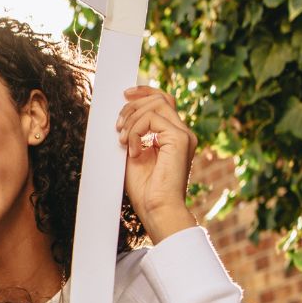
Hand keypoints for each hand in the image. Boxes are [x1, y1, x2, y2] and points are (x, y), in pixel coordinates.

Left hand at [116, 86, 197, 243]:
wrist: (157, 210)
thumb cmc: (146, 190)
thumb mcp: (134, 153)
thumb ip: (134, 133)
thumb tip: (123, 113)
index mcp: (174, 136)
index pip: (164, 101)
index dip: (145, 92)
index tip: (125, 95)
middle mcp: (183, 133)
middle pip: (160, 98)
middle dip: (132, 106)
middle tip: (117, 126)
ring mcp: (184, 135)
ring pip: (156, 104)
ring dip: (132, 120)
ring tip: (122, 140)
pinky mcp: (180, 139)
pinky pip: (153, 119)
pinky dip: (136, 131)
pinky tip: (133, 150)